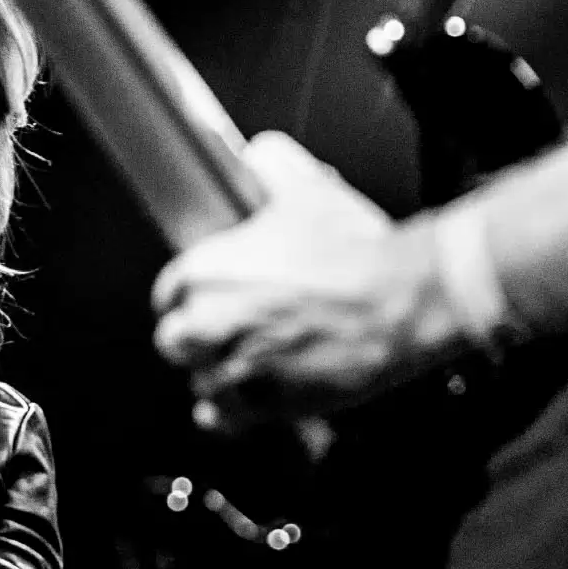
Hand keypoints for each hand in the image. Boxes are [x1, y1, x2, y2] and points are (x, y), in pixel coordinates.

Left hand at [151, 132, 465, 432]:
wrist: (400, 299)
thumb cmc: (357, 248)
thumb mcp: (311, 191)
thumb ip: (275, 167)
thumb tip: (261, 151)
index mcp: (211, 268)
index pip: (167, 291)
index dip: (184, 297)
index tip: (199, 299)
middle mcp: (214, 319)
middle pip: (173, 341)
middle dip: (192, 338)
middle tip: (218, 334)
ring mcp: (239, 363)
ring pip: (199, 381)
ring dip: (215, 374)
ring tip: (238, 366)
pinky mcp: (267, 401)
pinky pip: (224, 417)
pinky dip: (227, 412)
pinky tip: (236, 404)